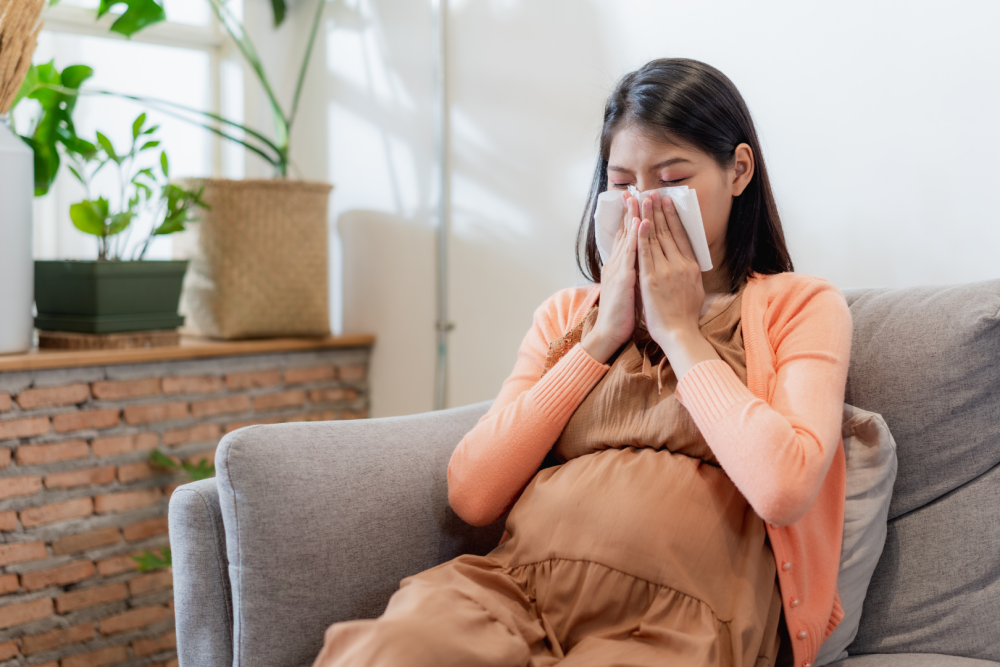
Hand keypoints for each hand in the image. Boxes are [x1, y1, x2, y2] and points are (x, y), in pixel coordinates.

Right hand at [581, 193, 638, 362]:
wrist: (610, 332)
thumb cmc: (621, 314)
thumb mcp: (627, 289)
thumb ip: (632, 273)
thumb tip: (641, 264)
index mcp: (618, 266)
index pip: (625, 238)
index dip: (630, 219)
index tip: (636, 202)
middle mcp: (616, 264)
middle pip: (625, 232)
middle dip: (631, 211)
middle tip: (635, 190)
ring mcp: (618, 269)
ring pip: (627, 237)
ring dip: (633, 216)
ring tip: (638, 198)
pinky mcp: (622, 278)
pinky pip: (630, 253)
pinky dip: (635, 236)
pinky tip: (639, 223)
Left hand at [636, 191, 704, 346]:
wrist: (680, 333)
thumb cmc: (685, 316)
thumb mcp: (695, 289)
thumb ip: (689, 273)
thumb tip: (689, 263)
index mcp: (691, 266)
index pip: (681, 236)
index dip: (673, 217)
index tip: (668, 202)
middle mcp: (680, 264)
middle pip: (668, 232)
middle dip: (659, 211)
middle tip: (653, 192)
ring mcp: (666, 270)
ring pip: (656, 239)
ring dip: (649, 217)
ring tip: (644, 200)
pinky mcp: (651, 279)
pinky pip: (646, 253)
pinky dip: (642, 237)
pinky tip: (639, 222)